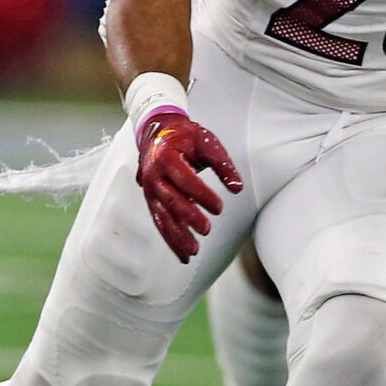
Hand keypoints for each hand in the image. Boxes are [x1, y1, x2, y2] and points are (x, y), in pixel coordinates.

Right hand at [134, 107, 239, 261]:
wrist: (156, 131)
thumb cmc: (183, 136)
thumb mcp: (206, 141)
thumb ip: (222, 164)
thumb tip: (236, 187)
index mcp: (166, 156)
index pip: (184, 180)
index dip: (201, 195)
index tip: (219, 207)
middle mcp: (153, 174)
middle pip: (170, 200)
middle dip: (188, 217)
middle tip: (206, 229)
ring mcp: (149, 189)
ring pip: (163, 216)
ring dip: (176, 235)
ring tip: (193, 251)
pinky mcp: (151, 200)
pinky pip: (159, 222)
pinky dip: (170, 239)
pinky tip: (182, 254)